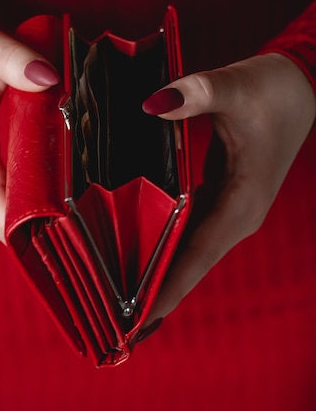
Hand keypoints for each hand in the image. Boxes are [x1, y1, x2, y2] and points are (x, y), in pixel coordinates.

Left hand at [142, 53, 315, 320]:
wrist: (300, 84)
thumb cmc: (274, 90)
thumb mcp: (236, 88)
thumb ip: (196, 94)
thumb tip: (153, 104)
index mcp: (242, 203)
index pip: (195, 258)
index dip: (164, 292)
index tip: (134, 325)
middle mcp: (237, 216)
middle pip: (189, 266)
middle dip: (154, 295)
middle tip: (113, 325)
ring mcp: (231, 209)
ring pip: (189, 252)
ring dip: (158, 275)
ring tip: (120, 301)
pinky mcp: (223, 196)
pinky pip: (189, 232)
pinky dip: (166, 247)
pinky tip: (141, 255)